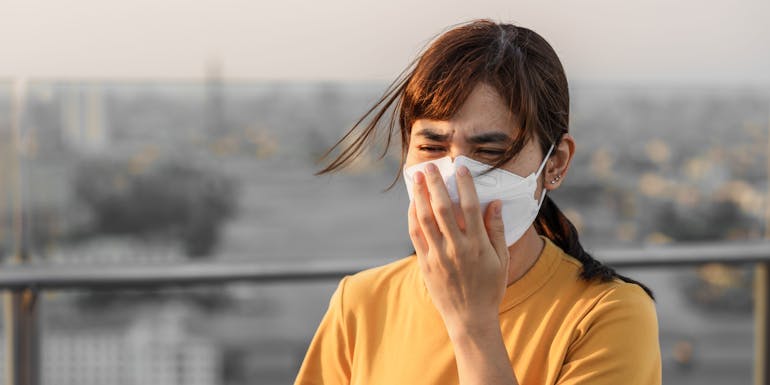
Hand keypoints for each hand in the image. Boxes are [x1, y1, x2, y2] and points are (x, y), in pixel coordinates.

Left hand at [408, 162, 510, 336]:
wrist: (470, 318)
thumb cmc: (490, 288)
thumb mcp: (501, 260)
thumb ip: (497, 230)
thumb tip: (495, 203)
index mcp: (478, 245)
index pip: (471, 207)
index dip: (465, 185)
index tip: (461, 169)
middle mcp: (456, 248)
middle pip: (443, 209)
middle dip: (435, 184)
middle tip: (430, 167)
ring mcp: (438, 256)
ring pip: (425, 219)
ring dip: (419, 196)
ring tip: (416, 178)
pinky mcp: (425, 264)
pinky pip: (416, 235)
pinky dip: (412, 217)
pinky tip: (412, 203)